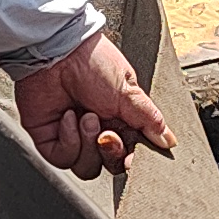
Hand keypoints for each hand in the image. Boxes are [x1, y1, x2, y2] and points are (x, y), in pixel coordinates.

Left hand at [14, 26, 173, 180]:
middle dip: (110, 151)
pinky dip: (68, 140)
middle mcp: (98, 131)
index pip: (131, 154)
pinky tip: (68, 116)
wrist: (58, 50)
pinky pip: (64, 158)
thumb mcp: (129, 91)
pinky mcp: (49, 139)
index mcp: (121, 120)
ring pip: (87, 168)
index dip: (132, 161)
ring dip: (88, 143)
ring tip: (86, 116)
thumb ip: (150, 120)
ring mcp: (73, 136)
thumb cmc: (93, 61)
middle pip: (110, 165)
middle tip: (107, 131)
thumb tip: (168, 141)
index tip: (132, 159)